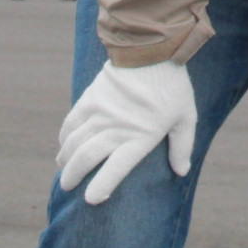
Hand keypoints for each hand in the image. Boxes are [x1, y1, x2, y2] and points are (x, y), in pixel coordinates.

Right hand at [57, 59, 197, 205]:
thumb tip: (182, 171)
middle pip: (86, 158)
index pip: (115, 169)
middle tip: (66, 187)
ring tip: (62, 170)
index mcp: (139, 137)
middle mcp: (115, 128)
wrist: (150, 48)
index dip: (101, 186)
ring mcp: (99, 113)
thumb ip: (182, 146)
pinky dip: (64, 136)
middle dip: (73, 176)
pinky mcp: (90, 98)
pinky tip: (63, 145)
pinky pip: (71, 121)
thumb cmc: (171, 85)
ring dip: (65, 158)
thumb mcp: (186, 116)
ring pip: (74, 142)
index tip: (90, 199)